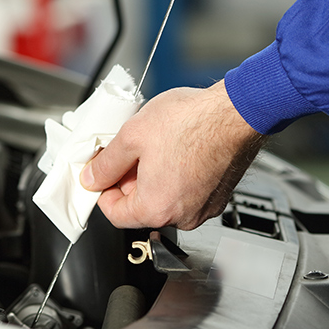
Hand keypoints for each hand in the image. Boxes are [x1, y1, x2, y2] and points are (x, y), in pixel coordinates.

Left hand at [79, 80, 265, 230]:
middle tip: (131, 151)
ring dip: (155, 176)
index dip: (103, 190)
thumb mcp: (132, 135)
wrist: (236, 112)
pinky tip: (178, 148)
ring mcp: (204, 207)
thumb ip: (106, 162)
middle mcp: (183, 216)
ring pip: (165, 198)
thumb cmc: (193, 122)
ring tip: (157, 145)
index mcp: (156, 208)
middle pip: (141, 207)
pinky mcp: (218, 195)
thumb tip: (93, 177)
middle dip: (131, 180)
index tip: (103, 173)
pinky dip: (178, 175)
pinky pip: (187, 191)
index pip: (115, 214)